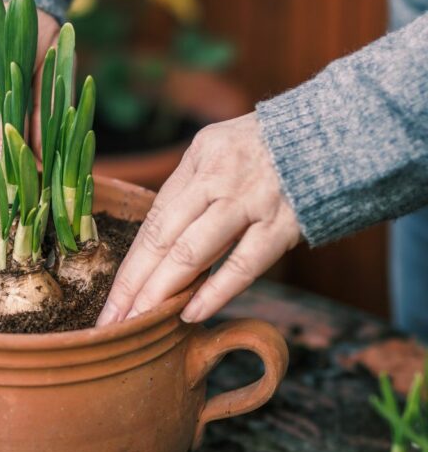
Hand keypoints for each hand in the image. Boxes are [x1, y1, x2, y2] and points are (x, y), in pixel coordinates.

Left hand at [97, 112, 301, 325]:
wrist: (341, 131)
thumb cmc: (271, 149)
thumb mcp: (221, 150)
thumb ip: (191, 191)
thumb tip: (160, 246)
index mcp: (198, 160)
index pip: (152, 221)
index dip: (129, 266)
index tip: (110, 300)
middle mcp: (218, 179)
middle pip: (162, 239)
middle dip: (133, 285)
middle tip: (111, 321)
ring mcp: (251, 201)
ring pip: (194, 252)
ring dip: (162, 291)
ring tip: (139, 321)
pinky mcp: (285, 222)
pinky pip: (244, 263)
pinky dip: (216, 291)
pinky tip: (191, 314)